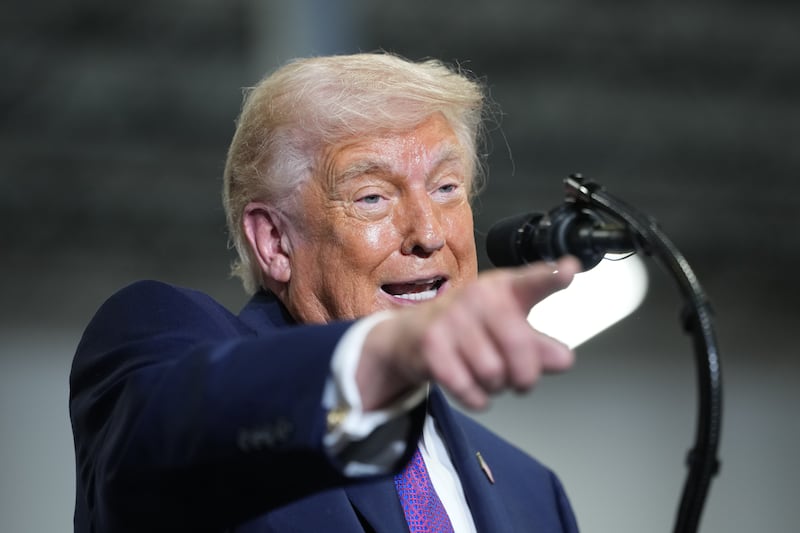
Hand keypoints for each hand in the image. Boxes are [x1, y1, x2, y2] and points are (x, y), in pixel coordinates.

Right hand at [358, 257, 580, 409]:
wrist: (410, 335)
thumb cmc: (469, 329)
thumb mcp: (508, 330)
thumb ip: (540, 347)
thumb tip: (563, 360)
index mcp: (504, 288)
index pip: (533, 281)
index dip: (552, 277)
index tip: (569, 270)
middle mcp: (478, 296)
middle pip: (520, 348)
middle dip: (525, 375)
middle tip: (519, 379)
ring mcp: (452, 318)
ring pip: (493, 373)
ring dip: (496, 387)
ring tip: (486, 374)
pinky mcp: (432, 344)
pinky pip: (468, 388)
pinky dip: (476, 398)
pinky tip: (472, 386)